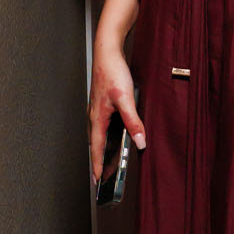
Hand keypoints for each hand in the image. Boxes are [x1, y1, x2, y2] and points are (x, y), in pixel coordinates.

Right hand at [88, 34, 145, 183]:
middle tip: (103, 177)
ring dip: (103, 150)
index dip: (97, 165)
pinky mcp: (102, 104)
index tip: (97, 181)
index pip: (97, 148)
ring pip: (99, 136)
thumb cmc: (112, 73)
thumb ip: (133, 121)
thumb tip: (139, 141)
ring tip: (109, 162)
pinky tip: (116, 137)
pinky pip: (103, 126)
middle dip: (100, 161)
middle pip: (96, 144)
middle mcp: (94, 116)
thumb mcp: (126, 99)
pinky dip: (107, 137)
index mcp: (97, 118)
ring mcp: (97, 110)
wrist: (107, 52)